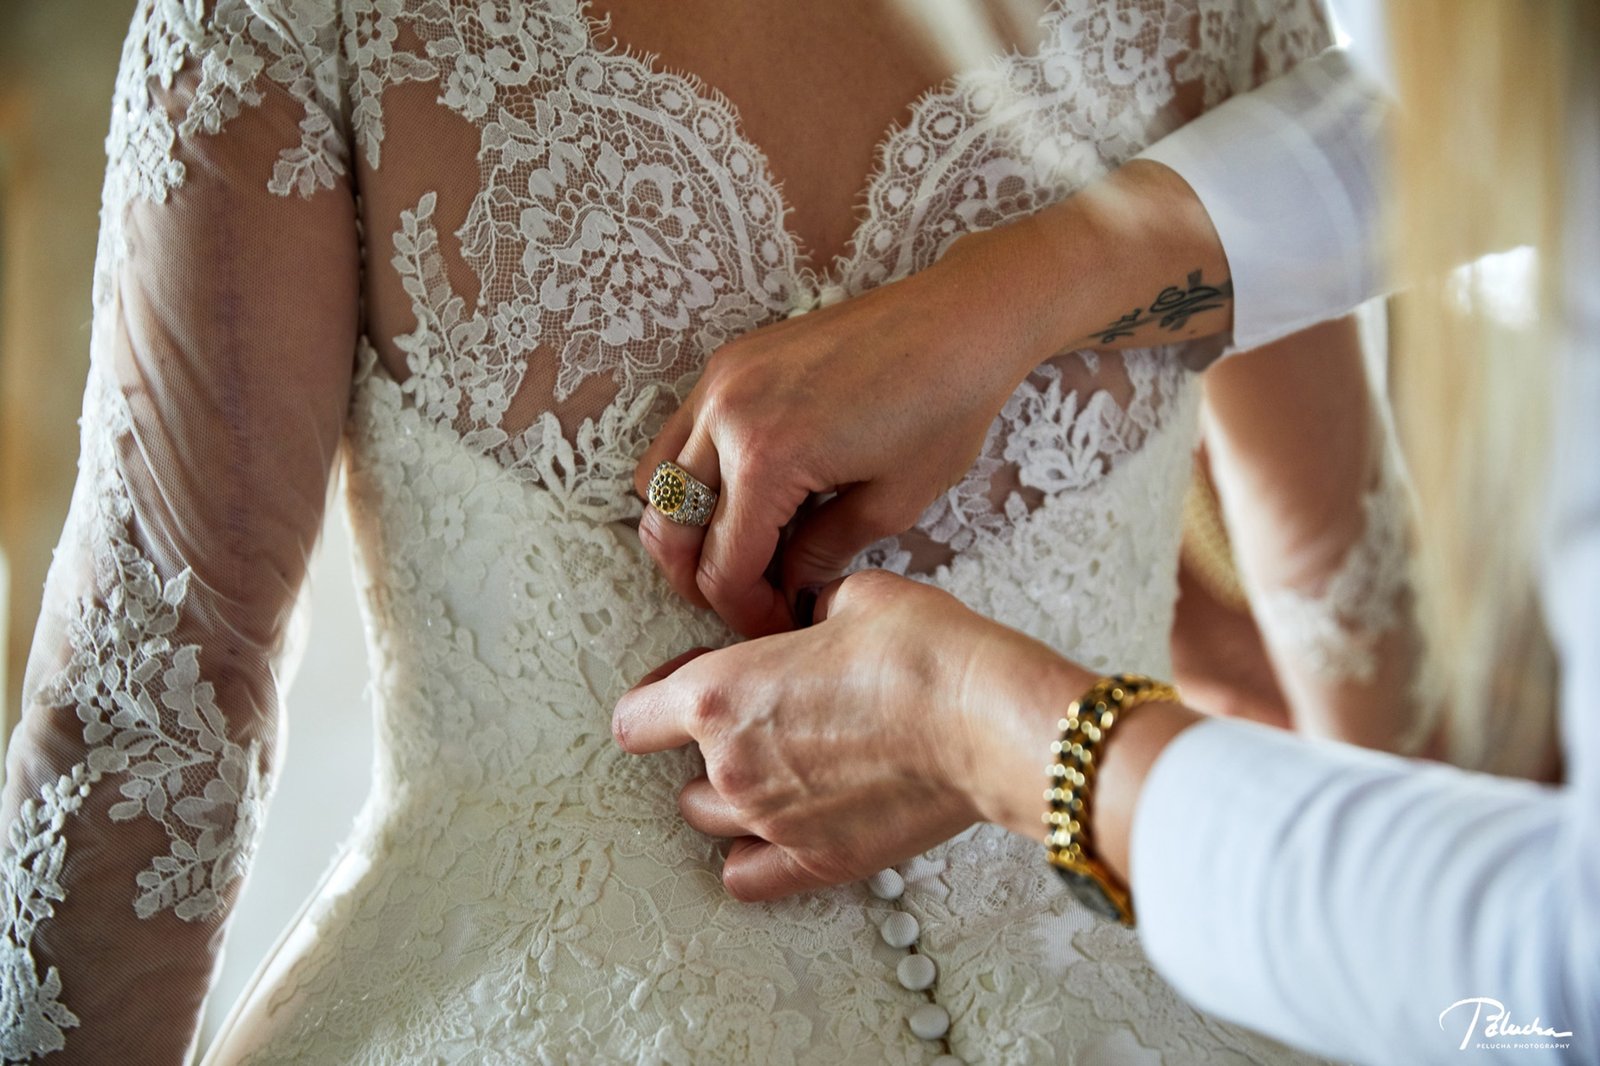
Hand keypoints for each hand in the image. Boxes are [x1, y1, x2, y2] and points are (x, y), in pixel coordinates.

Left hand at [610, 570, 1081, 899]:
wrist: (982, 717)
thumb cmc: (921, 651)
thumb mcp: (853, 597)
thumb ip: (809, 613)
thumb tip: (815, 619)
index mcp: (718, 694)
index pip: (635, 719)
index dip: (657, 701)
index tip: (686, 690)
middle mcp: (730, 765)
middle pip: (678, 776)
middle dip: (707, 751)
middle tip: (758, 723)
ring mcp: (769, 822)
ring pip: (711, 824)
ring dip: (731, 801)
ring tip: (779, 774)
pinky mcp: (818, 862)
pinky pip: (749, 879)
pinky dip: (756, 860)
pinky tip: (785, 832)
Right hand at [632, 230, 1060, 637]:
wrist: (961, 320)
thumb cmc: (943, 408)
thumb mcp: (891, 505)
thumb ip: (822, 555)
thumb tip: (786, 586)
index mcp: (768, 458)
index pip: (723, 568)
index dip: (745, 614)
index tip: (776, 624)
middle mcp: (727, 415)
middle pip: (668, 530)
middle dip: (699, 581)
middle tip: (746, 601)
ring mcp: (720, 381)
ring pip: (657, 482)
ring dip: (684, 528)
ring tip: (738, 550)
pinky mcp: (730, 362)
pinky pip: (678, 434)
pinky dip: (693, 477)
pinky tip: (745, 496)